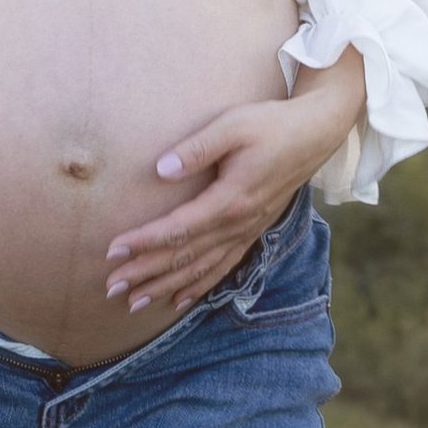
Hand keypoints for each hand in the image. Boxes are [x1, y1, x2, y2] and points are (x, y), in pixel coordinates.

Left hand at [103, 49, 363, 319]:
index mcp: (230, 199)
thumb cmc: (272, 125)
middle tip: (111, 288)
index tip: (113, 251)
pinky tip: (180, 300)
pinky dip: (199, 286)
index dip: (144, 242)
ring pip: (201, 268)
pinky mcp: (253, 230)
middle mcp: (238, 223)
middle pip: (185, 256)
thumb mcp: (233, 126)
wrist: (316, 134)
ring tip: (135, 302)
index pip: (179, 229)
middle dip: (147, 273)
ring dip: (167, 286)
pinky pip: (223, 267)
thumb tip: (160, 170)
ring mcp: (247, 231)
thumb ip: (197, 149)